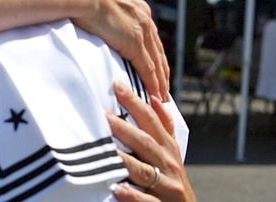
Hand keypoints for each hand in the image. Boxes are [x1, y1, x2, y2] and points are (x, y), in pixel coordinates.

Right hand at [72, 0, 169, 99]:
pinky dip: (153, 83)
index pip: (146, 29)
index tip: (153, 59)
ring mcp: (140, 29)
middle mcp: (142, 14)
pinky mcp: (134, 43)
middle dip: (160, 65)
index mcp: (133, 1)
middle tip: (164, 83)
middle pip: (156, 46)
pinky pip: (147, 68)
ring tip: (162, 94)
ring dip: (160, 79)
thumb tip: (93, 3)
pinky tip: (155, 94)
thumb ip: (102, 0)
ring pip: (155, 59)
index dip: (150, 46)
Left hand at [107, 82, 194, 201]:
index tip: (117, 86)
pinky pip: (145, 200)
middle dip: (124, 128)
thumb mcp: (171, 151)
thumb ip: (165, 126)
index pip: (151, 120)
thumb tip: (156, 98)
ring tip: (106, 150)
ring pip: (143, 171)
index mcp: (168, 147)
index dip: (135, 103)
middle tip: (102, 115)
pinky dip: (132, 195)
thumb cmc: (172, 177)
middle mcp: (169, 164)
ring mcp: (166, 186)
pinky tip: (117, 188)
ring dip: (124, 160)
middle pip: (145, 143)